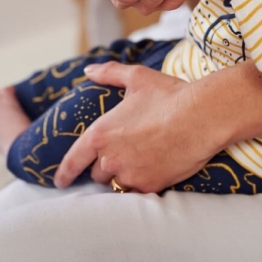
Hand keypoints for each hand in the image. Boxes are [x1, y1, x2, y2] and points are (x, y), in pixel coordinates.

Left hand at [53, 63, 222, 192]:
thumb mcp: (137, 77)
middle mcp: (110, 158)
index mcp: (101, 133)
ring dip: (123, 176)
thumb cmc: (169, 95)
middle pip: (97, 173)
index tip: (60, 181)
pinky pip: (138, 191)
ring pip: (117, 184)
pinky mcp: (150, 186)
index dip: (65, 172)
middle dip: (106, 166)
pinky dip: (142, 183)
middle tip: (124, 154)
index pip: (74, 159)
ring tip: (140, 162)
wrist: (201, 117)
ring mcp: (129, 174)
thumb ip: (109, 73)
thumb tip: (89, 70)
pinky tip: (153, 170)